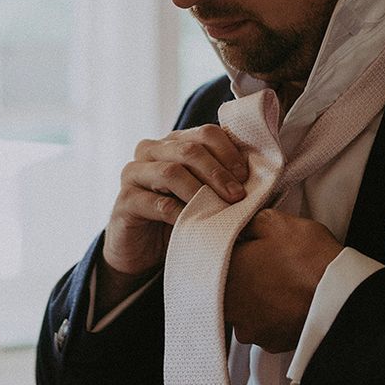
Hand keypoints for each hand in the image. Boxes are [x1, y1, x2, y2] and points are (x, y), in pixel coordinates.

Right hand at [103, 124, 248, 278]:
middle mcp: (150, 151)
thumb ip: (220, 176)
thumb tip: (260, 173)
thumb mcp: (202, 192)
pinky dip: (180, 213)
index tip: (245, 175)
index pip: (205, 133)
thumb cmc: (179, 216)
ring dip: (201, 190)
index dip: (229, 151)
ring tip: (219, 208)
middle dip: (218, 172)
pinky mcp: (125, 202)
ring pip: (171, 171)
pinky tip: (194, 223)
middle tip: (237, 195)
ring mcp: (133, 175)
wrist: (143, 251)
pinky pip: (156, 204)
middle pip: (189, 149)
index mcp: (173, 142)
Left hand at [224, 208, 342, 352]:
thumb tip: (240, 226)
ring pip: (245, 308)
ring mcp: (249, 328)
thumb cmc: (308, 259)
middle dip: (244, 274)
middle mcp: (229, 305)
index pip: (213, 258)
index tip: (246, 245)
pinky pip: (265, 325)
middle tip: (267, 262)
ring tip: (282, 282)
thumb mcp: (275, 221)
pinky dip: (274, 315)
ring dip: (258, 297)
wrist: (341, 298)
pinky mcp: (270, 343)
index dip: (233, 249)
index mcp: (224, 272)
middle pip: (227, 286)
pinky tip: (290, 300)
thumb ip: (247, 222)